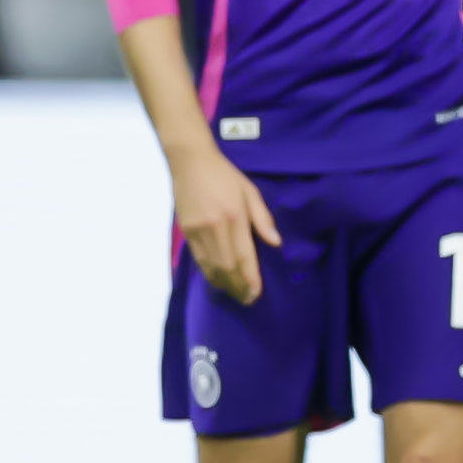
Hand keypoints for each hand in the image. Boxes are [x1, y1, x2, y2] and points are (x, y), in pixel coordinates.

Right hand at [168, 144, 280, 304]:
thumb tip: (276, 243)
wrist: (190, 163)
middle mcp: (214, 227)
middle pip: (226, 265)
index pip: (244, 255)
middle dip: (238, 286)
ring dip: (223, 283)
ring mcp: (197, 230)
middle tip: (248, 300)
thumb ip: (263, 219)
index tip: (256, 293)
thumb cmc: (226, 176)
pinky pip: (198, 259)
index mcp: (234, 217)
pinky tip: (217, 281)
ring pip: (211, 265)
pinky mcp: (186, 231)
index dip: (250, 278)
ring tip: (235, 295)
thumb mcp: (251, 192)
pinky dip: (208, 273)